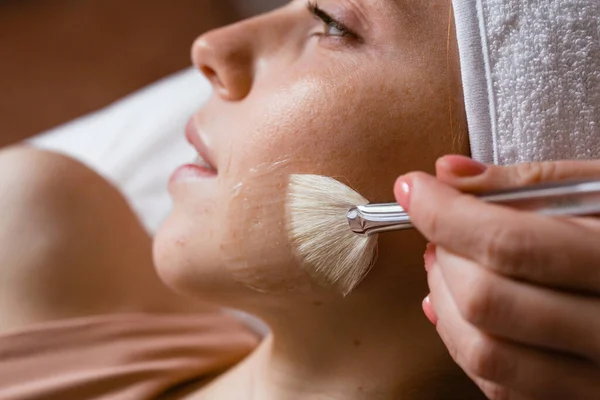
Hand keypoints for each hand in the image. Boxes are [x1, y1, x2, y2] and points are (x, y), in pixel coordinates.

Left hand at [394, 155, 599, 399]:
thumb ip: (527, 183)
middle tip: (436, 227)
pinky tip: (455, 306)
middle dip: (444, 256)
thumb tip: (447, 173)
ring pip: (485, 352)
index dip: (445, 213)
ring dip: (443, 301)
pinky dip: (462, 340)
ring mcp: (598, 377)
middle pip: (488, 300)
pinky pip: (501, 384)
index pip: (509, 244)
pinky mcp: (579, 398)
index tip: (412, 187)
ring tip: (445, 262)